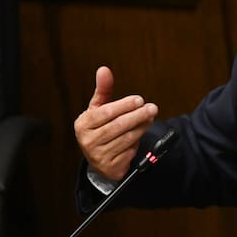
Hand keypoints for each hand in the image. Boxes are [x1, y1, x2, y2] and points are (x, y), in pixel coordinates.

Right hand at [74, 66, 158, 180]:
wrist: (98, 159)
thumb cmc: (100, 128)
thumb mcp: (98, 109)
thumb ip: (103, 90)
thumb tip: (104, 69)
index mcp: (83, 124)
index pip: (106, 112)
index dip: (124, 105)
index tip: (139, 99)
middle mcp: (88, 141)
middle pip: (118, 126)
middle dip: (137, 115)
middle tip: (152, 108)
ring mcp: (98, 155)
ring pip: (126, 139)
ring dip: (141, 127)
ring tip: (150, 118)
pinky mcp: (111, 166)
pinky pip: (129, 152)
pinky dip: (137, 143)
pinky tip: (141, 134)